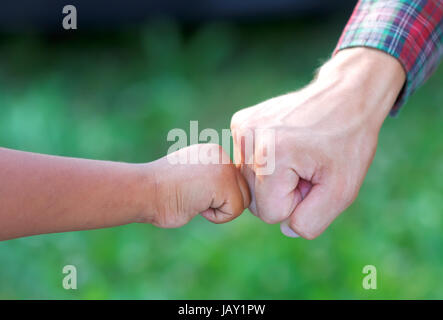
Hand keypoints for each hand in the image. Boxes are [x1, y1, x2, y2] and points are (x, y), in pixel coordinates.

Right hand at [144, 144, 250, 227]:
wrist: (145, 191)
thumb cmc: (161, 192)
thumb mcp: (190, 179)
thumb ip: (210, 181)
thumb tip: (226, 194)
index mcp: (213, 153)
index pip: (233, 182)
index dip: (218, 197)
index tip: (194, 194)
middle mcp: (221, 154)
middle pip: (243, 191)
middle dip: (222, 203)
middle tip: (195, 199)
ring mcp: (224, 166)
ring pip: (241, 202)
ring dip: (219, 210)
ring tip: (195, 200)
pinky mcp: (224, 182)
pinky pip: (234, 210)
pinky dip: (216, 217)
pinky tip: (195, 204)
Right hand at [230, 48, 405, 238]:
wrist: (346, 96)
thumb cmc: (347, 143)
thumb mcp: (342, 190)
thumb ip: (311, 221)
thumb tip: (284, 227)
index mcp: (271, 156)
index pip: (270, 213)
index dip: (297, 203)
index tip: (314, 177)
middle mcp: (248, 138)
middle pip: (256, 200)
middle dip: (284, 191)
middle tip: (308, 166)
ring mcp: (241, 127)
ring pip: (250, 183)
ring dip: (275, 178)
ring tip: (298, 155)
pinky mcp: (240, 122)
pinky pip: (247, 164)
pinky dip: (266, 162)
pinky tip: (286, 144)